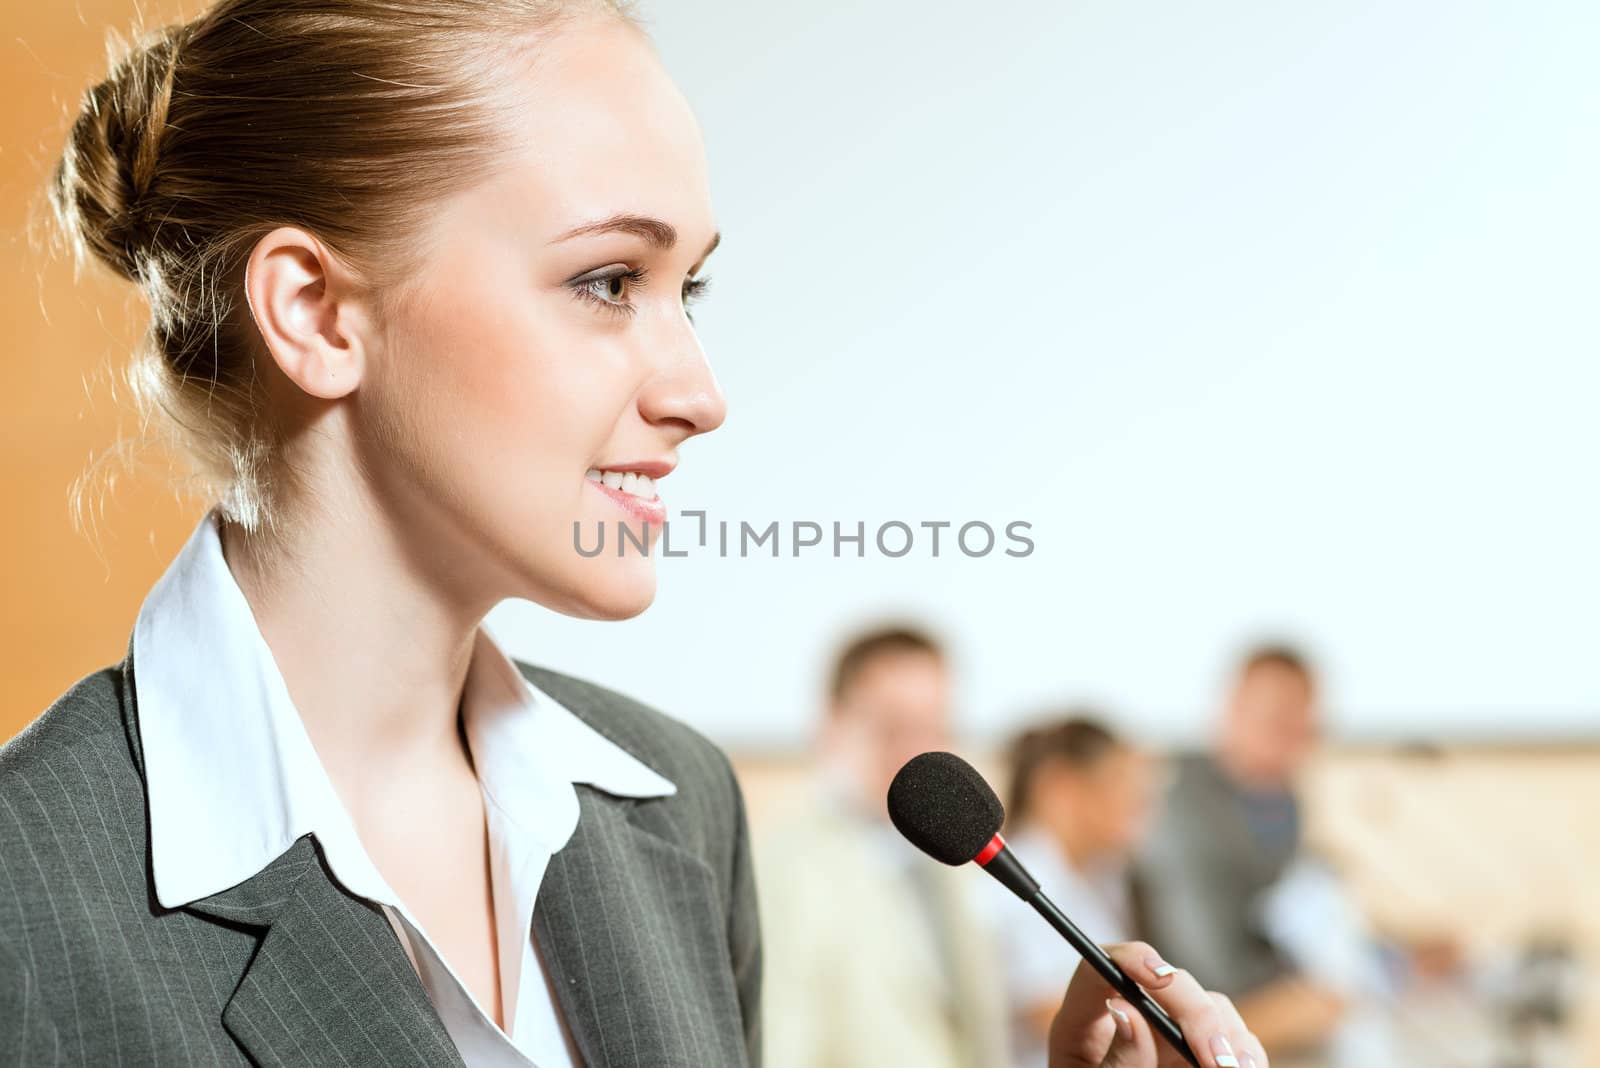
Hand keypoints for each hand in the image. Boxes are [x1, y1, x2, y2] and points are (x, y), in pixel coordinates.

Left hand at [1047, 941, 1269, 1067]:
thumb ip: (1113, 1065)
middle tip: (1216, 1058)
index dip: (1131, 958)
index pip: (1101, 967)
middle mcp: (1129, 1019)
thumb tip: (1128, 1015)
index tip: (1158, 976)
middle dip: (1198, 1013)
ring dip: (1230, 1036)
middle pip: (1169, 982)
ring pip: (1210, 1006)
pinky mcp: (1198, 1055)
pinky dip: (1244, 1054)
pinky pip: (1233, 1041)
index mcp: (1082, 1026)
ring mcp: (1168, 1036)